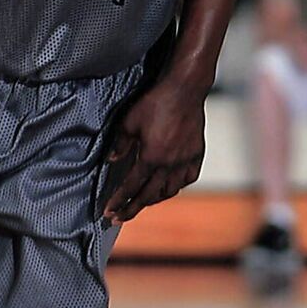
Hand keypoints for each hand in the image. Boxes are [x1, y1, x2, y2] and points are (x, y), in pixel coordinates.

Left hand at [102, 75, 206, 224]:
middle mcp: (170, 164)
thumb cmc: (155, 102)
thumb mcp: (129, 121)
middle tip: (119, 217)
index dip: (119, 201)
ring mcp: (185, 161)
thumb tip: (111, 161)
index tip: (109, 213)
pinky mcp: (197, 154)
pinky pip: (188, 178)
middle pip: (149, 195)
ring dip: (154, 199)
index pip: (131, 187)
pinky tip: (170, 185)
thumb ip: (120, 144)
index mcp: (151, 158)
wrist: (185, 90)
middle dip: (132, 209)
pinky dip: (178, 185)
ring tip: (142, 202)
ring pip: (170, 190)